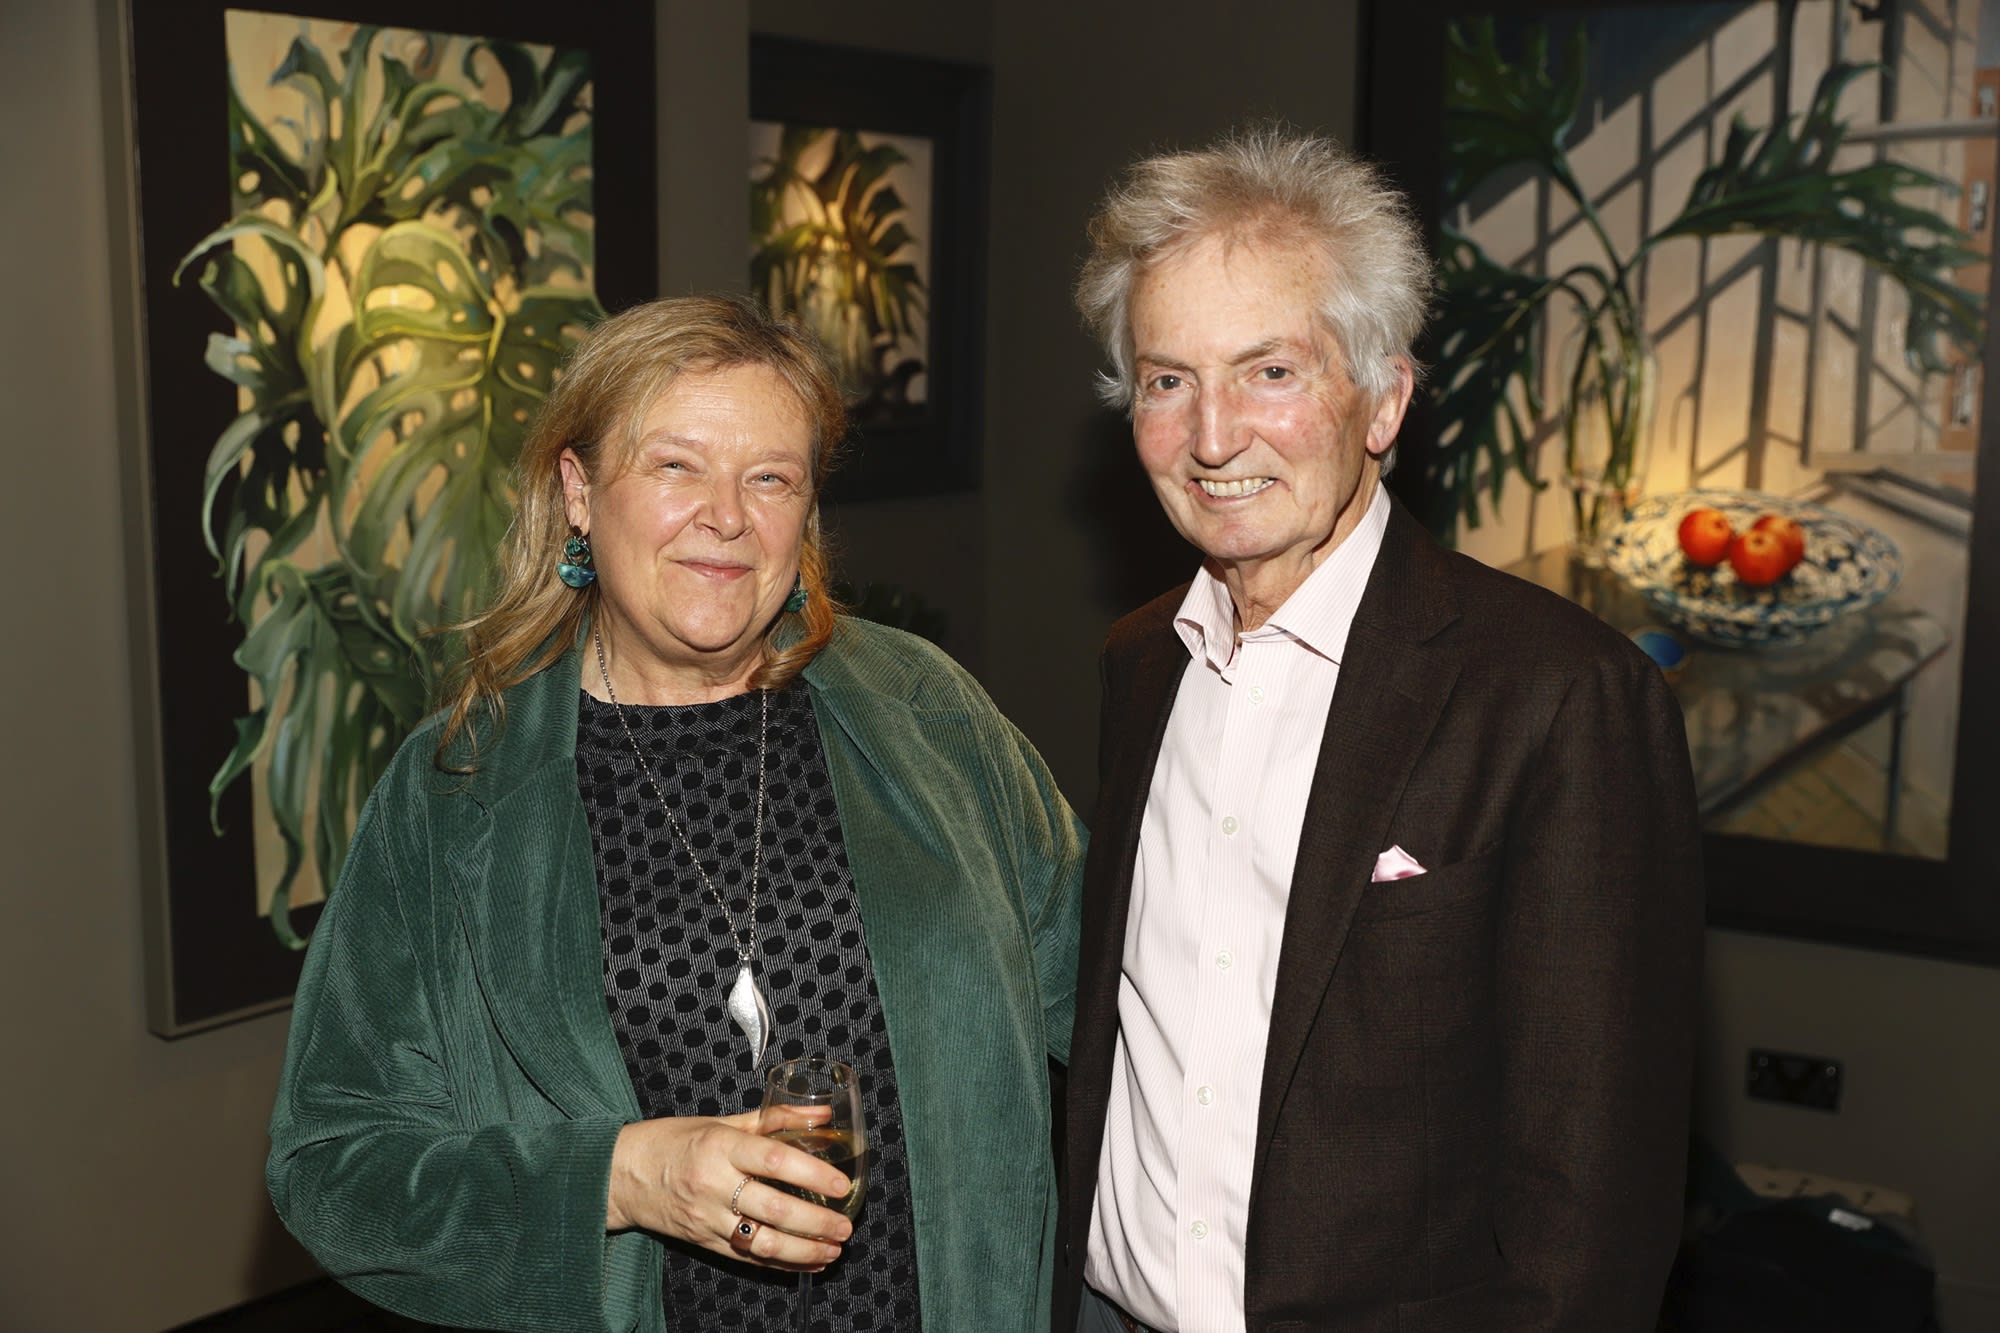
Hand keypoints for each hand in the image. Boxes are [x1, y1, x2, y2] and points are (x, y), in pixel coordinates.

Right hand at [605, 1110, 853, 1269]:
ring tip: (833, 1251)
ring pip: (763, 1243)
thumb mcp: (722, 1122)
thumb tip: (823, 1114)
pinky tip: (808, 1263)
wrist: (622, 1174)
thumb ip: (775, 1118)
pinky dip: (782, 1264)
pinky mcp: (704, 1242)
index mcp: (721, 1147)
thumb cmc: (674, 1141)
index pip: (773, 1159)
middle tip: (846, 1226)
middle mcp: (714, 1185)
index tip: (841, 1185)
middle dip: (817, 1223)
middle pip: (774, 1209)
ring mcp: (708, 1219)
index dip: (812, 1174)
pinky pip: (748, 1258)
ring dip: (804, 1252)